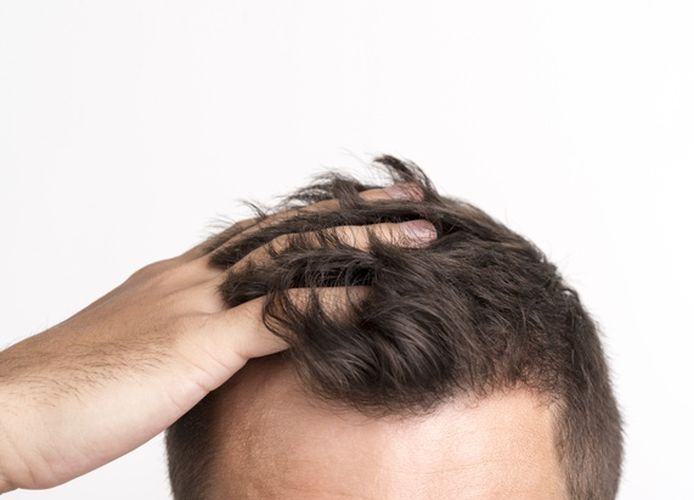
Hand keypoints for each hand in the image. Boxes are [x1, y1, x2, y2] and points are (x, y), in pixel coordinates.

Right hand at [0, 183, 432, 492]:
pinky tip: (382, 295)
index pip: (259, 234)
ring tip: (417, 232)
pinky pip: (281, 316)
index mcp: (175, 279)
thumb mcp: (135, 353)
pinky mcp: (195, 345)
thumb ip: (181, 341)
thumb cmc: (62, 392)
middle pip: (287, 230)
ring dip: (362, 244)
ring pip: (294, 259)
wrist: (6, 409)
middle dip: (353, 214)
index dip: (313, 220)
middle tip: (405, 199)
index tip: (356, 209)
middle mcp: (190, 278)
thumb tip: (215, 348)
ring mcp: (194, 305)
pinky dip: (336, 303)